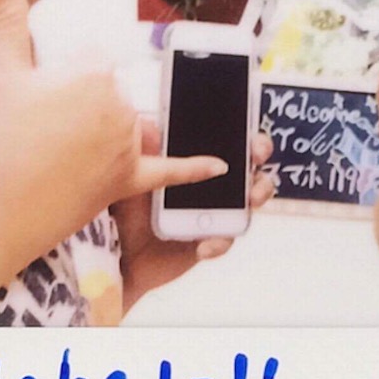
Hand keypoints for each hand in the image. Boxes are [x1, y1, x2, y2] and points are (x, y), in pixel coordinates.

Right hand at [0, 0, 228, 307]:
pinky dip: (194, 169)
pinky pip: (168, 172)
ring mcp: (127, 144)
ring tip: (59, 150)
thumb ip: (5, 17)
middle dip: (78, 105)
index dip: (62, 78)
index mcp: (95, 72)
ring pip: (124, 123)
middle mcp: (120, 104)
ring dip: (102, 132)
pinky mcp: (128, 180)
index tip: (40, 99)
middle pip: (108, 92)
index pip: (91, 60)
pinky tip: (222, 165)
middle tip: (41, 129)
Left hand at [114, 125, 274, 315]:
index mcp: (198, 162)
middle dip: (259, 156)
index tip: (252, 138)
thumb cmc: (129, 207)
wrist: (119, 252)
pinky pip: (225, 240)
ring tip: (249, 199)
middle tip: (255, 156)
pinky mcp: (210, 241)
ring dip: (257, 194)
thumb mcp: (133, 175)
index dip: (248, 136)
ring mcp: (216, 213)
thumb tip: (149, 126)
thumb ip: (143, 151)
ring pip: (249, 200)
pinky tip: (204, 244)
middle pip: (250, 163)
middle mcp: (214, 184)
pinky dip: (218, 242)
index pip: (231, 141)